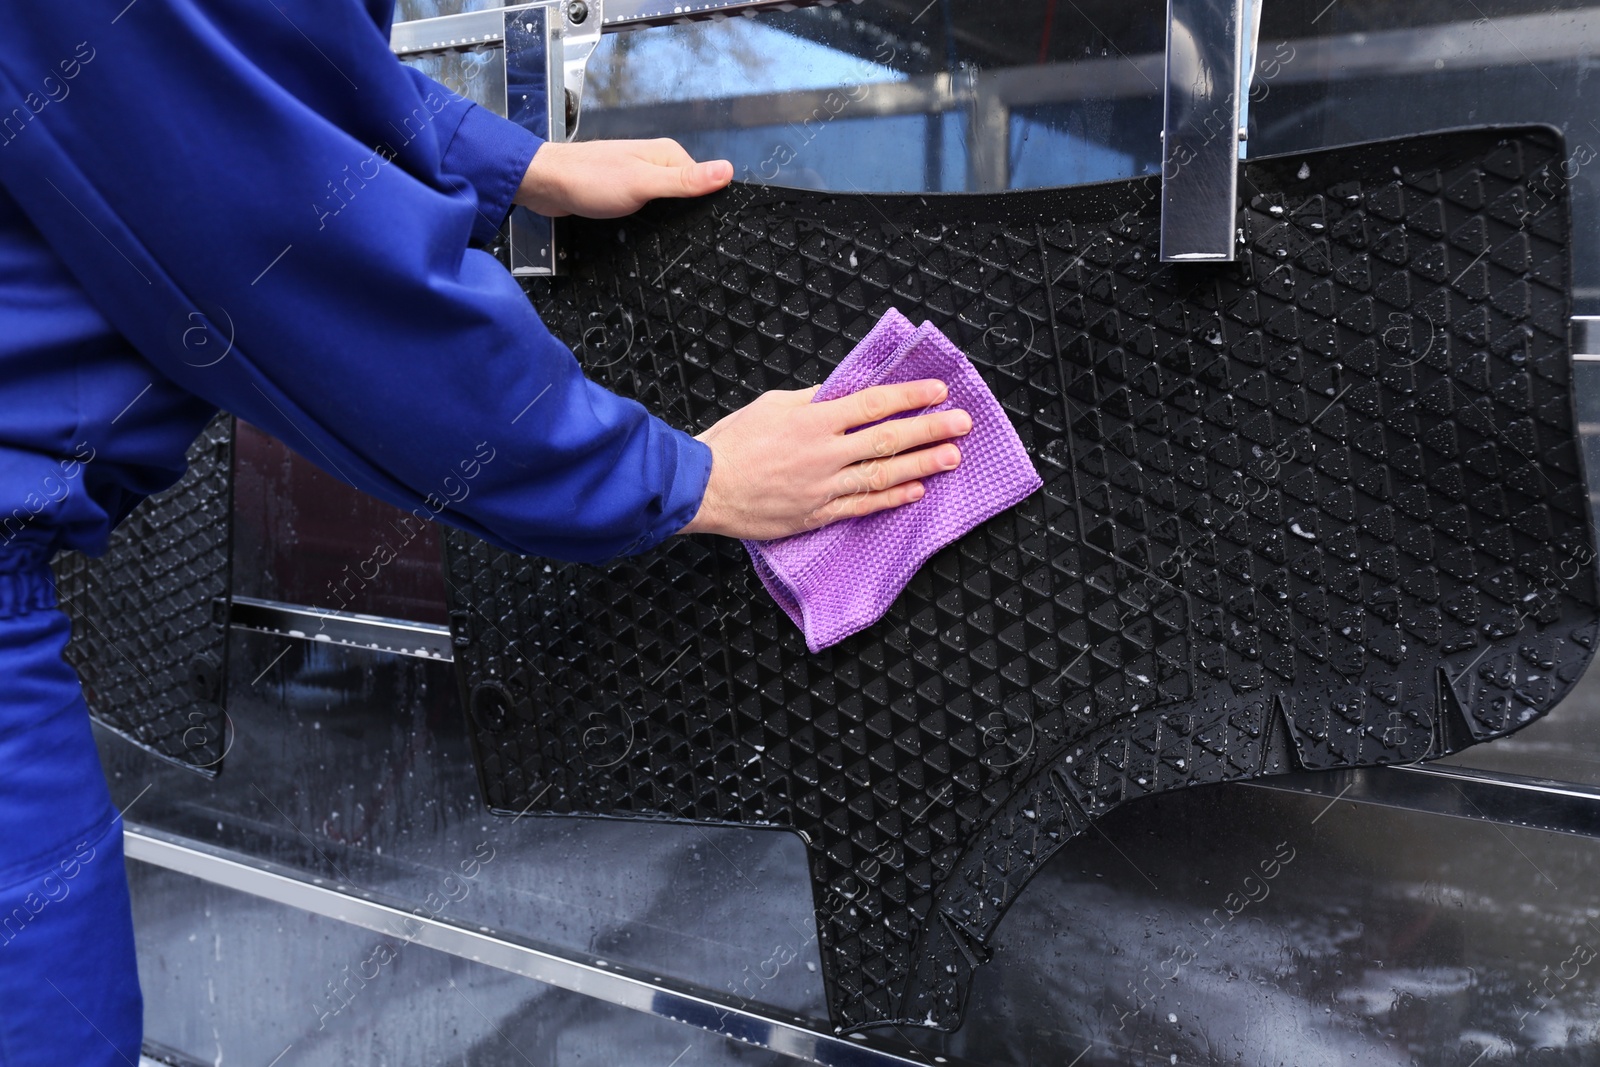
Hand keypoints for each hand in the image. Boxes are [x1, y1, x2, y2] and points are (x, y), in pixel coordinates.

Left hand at [514, 138, 733, 218]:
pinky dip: (648, 220)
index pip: (703, 181)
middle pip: (686, 193)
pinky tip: (643, 232)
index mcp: (667, 154)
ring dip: (665, 220)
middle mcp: (656, 162)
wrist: (544, 185)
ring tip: (661, 238)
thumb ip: (684, 181)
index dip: (706, 204)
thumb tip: (728, 170)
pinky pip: (648, 208)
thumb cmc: (590, 181)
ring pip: (666, 203)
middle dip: (686, 215)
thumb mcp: (644, 183)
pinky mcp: (624, 192)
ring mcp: (639, 177)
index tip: (704, 228)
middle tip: (681, 239)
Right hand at [677, 379, 972, 540]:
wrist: (703, 488)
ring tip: (951, 458)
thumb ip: (812, 401)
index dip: (909, 396)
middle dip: (930, 429)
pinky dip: (892, 499)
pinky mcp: (817, 513)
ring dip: (922, 465)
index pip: (873, 403)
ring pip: (883, 474)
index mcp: (813, 419)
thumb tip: (843, 394)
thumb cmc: (731, 443)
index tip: (938, 392)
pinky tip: (916, 491)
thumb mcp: (771, 405)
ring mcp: (823, 487)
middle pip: (888, 439)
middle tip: (961, 424)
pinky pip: (863, 506)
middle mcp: (824, 453)